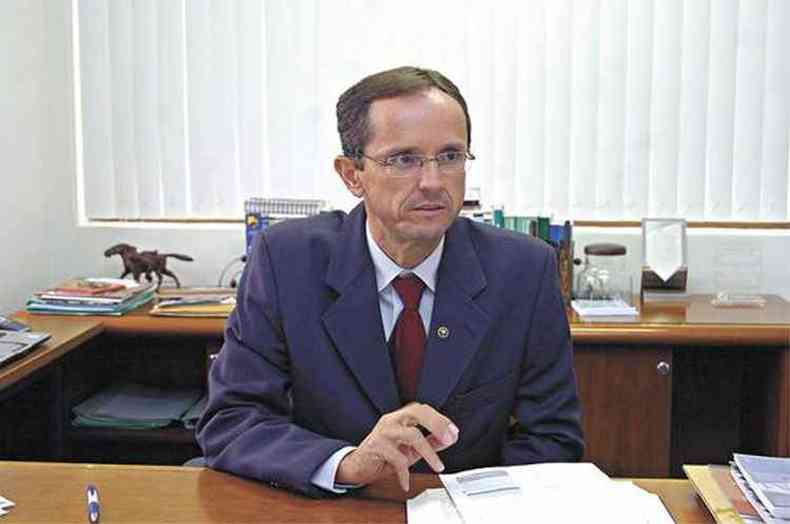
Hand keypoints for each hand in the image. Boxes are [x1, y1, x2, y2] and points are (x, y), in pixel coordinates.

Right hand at [336, 402, 458, 490]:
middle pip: (418, 412)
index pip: (423, 410)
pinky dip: (405, 473)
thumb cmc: (384, 455)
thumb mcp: (411, 449)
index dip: (440, 419)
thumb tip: (451, 438)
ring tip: (437, 466)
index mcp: (401, 417)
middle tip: (450, 438)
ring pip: (412, 435)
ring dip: (429, 453)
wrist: (358, 466)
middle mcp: (392, 420)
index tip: (454, 432)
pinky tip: (406, 482)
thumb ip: (431, 442)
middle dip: (437, 424)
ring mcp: (384, 431)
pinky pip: (397, 459)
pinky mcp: (376, 446)